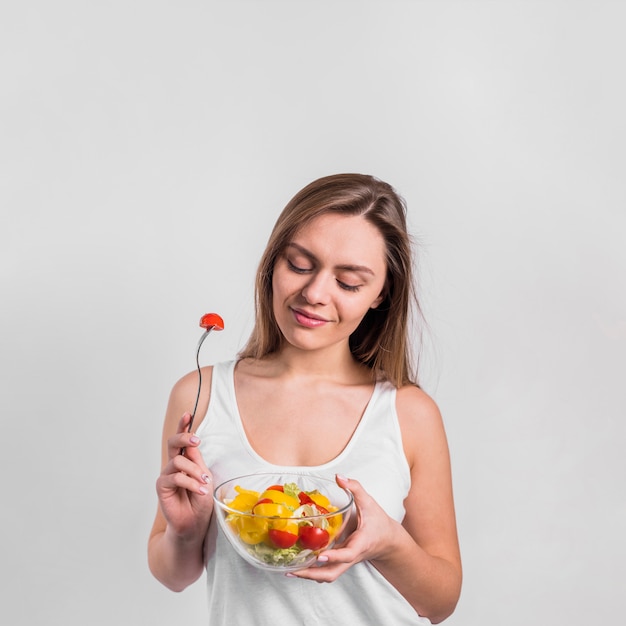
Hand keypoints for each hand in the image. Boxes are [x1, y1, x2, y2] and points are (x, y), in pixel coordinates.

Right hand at [155, 412, 213, 537]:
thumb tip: (192, 441)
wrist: (194, 524)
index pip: (182, 440)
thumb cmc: (200, 502)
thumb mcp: (204, 477)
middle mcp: (174, 465)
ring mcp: (167, 475)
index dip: (183, 425)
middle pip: (173, 443)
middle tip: (196, 440)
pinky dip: (190, 483)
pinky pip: (175, 477)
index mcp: (186, 460)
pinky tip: (200, 491)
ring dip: (194, 471)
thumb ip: (197, 460)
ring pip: (178, 462)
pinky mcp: (162, 487)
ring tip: (204, 483)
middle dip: (184, 437)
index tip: (188, 414)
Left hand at [290, 475, 397, 582]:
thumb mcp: (369, 502)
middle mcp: (352, 557)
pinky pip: (327, 570)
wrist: (388, 540)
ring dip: (310, 576)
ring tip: (290, 572)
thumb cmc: (379, 522)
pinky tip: (298, 566)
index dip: (334, 556)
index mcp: (360, 543)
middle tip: (293, 571)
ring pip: (328, 575)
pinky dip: (313, 571)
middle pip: (332, 573)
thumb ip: (355, 488)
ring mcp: (346, 562)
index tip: (320, 555)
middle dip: (312, 574)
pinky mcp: (341, 562)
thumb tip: (339, 477)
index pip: (348, 554)